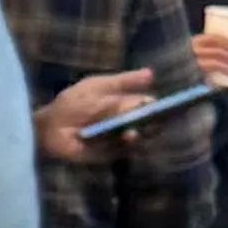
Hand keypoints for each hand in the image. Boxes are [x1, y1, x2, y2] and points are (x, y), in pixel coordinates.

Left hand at [33, 68, 163, 157]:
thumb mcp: (99, 87)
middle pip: (149, 120)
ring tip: (150, 122)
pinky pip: (126, 148)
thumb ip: (124, 82)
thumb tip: (151, 74)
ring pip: (142, 135)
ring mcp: (120, 139)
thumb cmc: (72, 103)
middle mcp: (126, 122)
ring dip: (146, 129)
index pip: (148, 104)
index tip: (177, 102)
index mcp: (124, 103)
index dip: (161, 104)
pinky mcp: (111, 153)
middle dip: (156, 116)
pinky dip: (128, 141)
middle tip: (164, 113)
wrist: (50, 126)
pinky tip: (130, 133)